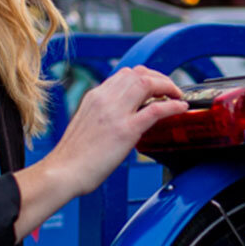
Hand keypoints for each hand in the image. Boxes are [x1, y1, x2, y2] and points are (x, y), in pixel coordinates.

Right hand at [34, 65, 187, 197]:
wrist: (63, 172)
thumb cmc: (73, 157)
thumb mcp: (87, 124)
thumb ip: (103, 115)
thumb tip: (121, 117)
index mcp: (95, 97)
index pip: (125, 75)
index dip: (146, 77)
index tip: (156, 86)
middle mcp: (105, 99)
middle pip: (139, 74)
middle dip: (160, 78)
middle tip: (172, 90)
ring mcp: (115, 113)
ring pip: (148, 84)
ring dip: (168, 86)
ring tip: (178, 96)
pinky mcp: (125, 130)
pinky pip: (156, 110)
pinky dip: (173, 105)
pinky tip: (181, 108)